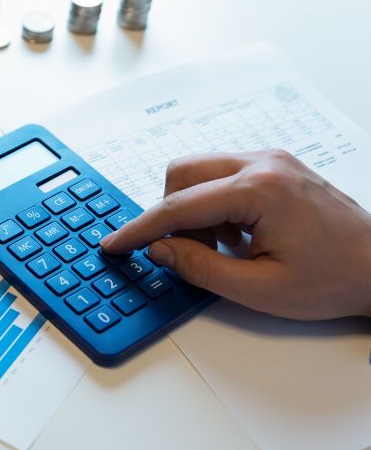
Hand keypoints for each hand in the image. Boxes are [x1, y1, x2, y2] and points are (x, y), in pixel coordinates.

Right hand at [100, 150, 370, 319]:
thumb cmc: (335, 278)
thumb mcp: (260, 289)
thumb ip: (200, 269)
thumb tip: (159, 250)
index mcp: (260, 190)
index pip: (177, 206)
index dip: (139, 229)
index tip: (113, 244)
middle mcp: (263, 163)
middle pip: (181, 173)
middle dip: (169, 214)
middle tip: (184, 253)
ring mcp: (271, 160)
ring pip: (198, 172)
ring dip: (192, 211)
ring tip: (221, 249)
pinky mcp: (275, 166)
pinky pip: (221, 176)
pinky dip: (212, 206)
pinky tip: (236, 236)